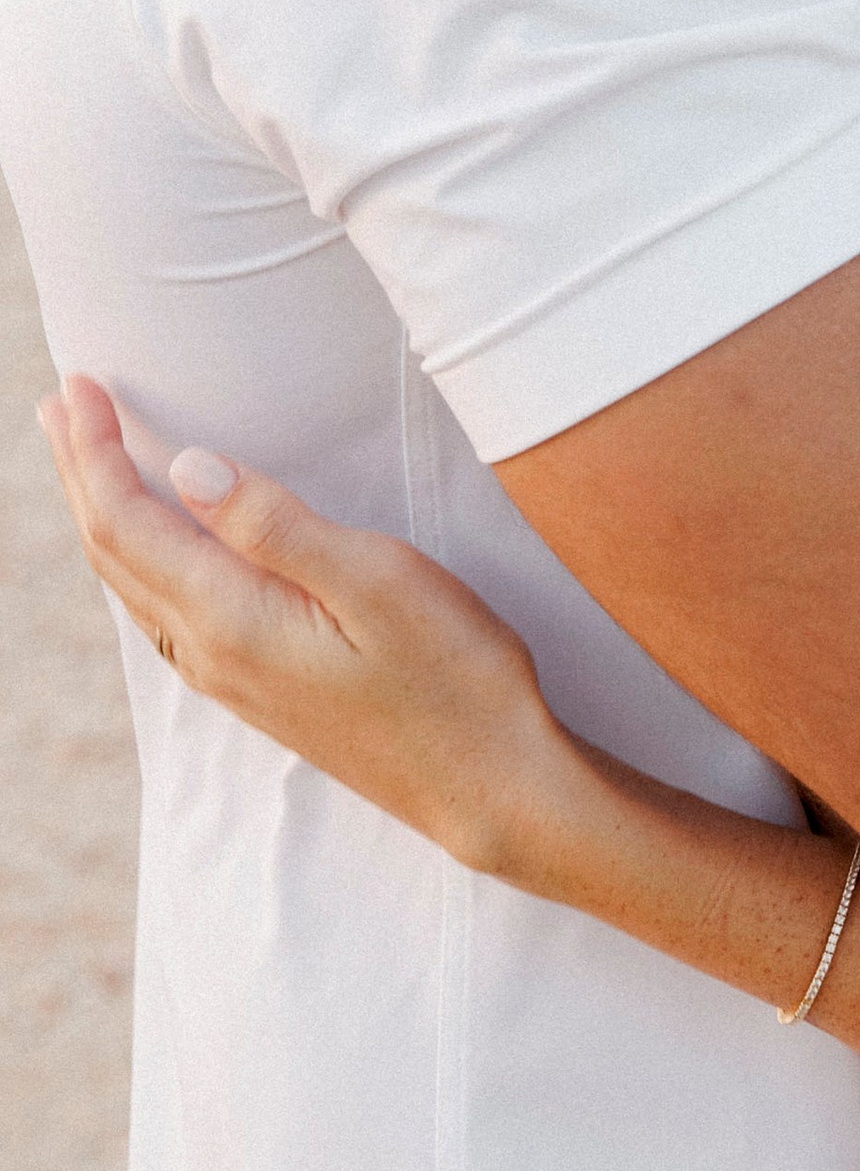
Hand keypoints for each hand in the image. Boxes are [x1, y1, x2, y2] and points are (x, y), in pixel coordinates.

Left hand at [37, 378, 566, 877]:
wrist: (489, 785)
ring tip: (89, 460)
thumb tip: (189, 469)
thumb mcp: (379, 582)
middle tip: (58, 405)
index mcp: (232, 619)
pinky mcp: (259, 689)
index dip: (95, 449)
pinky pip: (165, 612)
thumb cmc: (454, 678)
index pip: (128, 520)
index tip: (79, 385)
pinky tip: (156, 546)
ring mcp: (231, 679)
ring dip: (103, 515)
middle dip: (80, 474)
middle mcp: (212, 655)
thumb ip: (277, 526)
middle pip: (114, 552)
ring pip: (134, 586)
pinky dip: (139, 558)